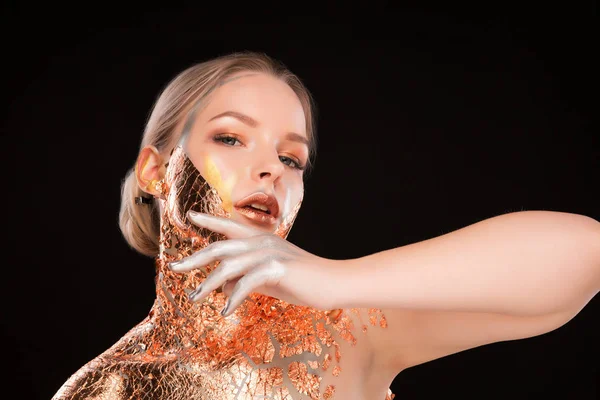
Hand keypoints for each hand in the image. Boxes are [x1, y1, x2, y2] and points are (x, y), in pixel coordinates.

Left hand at [169, 211, 343, 315]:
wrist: (334, 283)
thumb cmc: (304, 281)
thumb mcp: (270, 278)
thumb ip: (247, 277)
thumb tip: (223, 287)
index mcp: (261, 239)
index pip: (230, 225)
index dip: (210, 221)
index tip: (190, 216)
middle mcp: (262, 241)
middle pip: (220, 247)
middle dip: (195, 259)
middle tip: (174, 268)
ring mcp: (269, 253)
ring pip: (229, 267)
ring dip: (209, 285)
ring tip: (195, 299)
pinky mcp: (276, 268)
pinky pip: (246, 283)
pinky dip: (234, 298)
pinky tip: (227, 311)